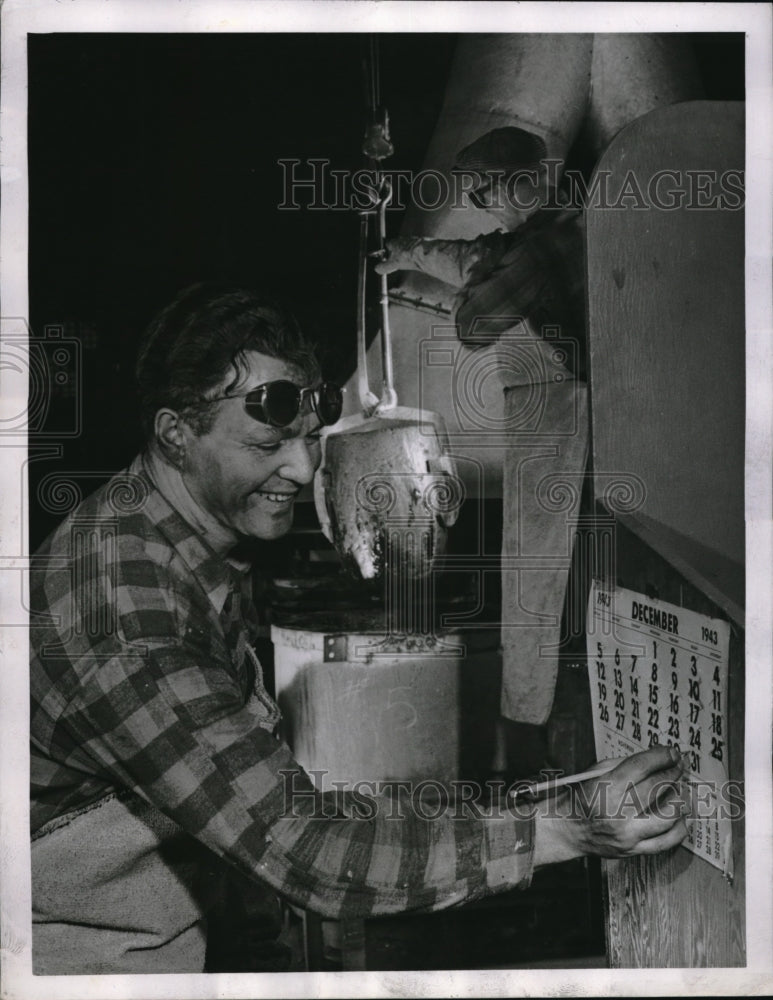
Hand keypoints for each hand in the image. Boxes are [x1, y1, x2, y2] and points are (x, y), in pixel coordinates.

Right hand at [532, 745, 688, 866]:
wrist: (567, 829)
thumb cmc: (582, 797)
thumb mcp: (596, 772)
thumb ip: (625, 765)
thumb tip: (656, 759)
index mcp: (606, 787)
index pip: (642, 767)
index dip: (662, 756)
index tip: (673, 752)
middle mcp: (618, 811)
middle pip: (657, 787)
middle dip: (674, 772)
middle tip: (680, 765)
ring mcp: (628, 833)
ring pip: (668, 815)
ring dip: (680, 798)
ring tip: (681, 789)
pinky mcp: (633, 850)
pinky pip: (666, 841)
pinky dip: (679, 827)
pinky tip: (680, 816)